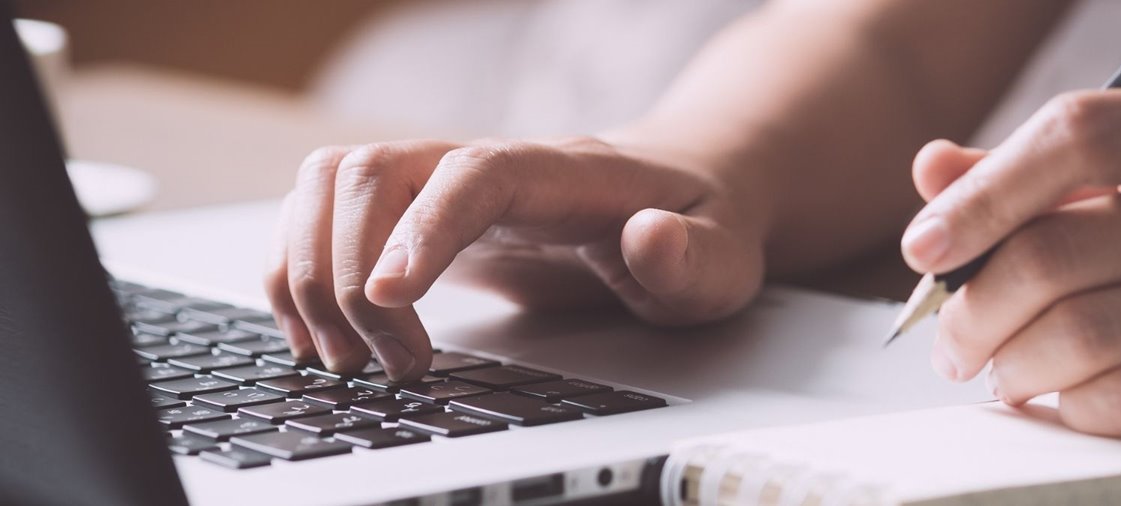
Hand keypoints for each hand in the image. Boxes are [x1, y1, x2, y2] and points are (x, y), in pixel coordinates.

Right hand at [267, 136, 766, 379]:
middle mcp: (486, 164)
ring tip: (348, 359)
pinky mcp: (415, 213)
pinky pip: (322, 214)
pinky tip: (321, 334)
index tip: (388, 299)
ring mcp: (441, 182)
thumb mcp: (718, 257)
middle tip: (391, 366)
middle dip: (351, 274)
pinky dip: (297, 270)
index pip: (474, 175)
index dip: (422, 229)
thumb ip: (690, 256)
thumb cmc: (694, 228)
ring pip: (330, 183)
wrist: (679, 197)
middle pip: (376, 172)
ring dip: (308, 271)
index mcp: (560, 171)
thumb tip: (650, 236)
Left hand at [901, 89, 1120, 446]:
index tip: (926, 247)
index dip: (983, 194)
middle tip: (951, 339)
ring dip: (1012, 365)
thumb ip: (1034, 172)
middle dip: (974, 309)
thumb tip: (931, 173)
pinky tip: (1059, 398)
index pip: (1076, 134)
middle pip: (1059, 255)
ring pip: (1086, 338)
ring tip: (999, 368)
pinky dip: (1071, 408)